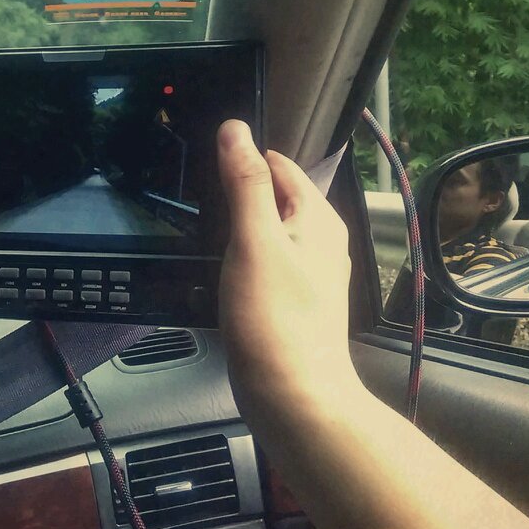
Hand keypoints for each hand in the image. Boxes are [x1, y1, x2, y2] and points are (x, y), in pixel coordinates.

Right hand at [216, 120, 361, 423]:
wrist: (292, 396)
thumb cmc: (276, 323)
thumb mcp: (254, 240)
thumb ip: (245, 183)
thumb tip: (236, 131)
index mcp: (318, 218)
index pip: (278, 163)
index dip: (241, 161)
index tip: (209, 175)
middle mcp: (321, 241)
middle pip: (272, 197)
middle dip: (237, 199)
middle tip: (207, 218)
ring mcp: (310, 272)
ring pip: (267, 231)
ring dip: (238, 233)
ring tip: (214, 249)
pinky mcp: (293, 300)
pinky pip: (264, 263)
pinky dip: (242, 262)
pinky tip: (226, 279)